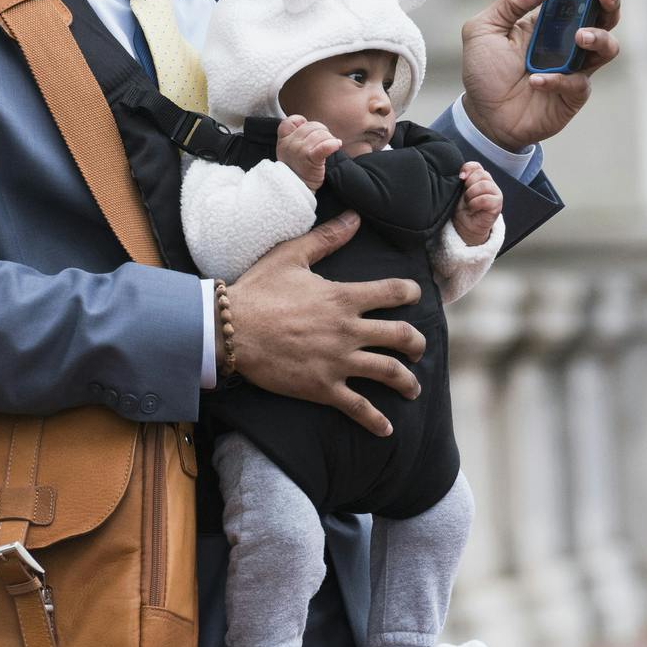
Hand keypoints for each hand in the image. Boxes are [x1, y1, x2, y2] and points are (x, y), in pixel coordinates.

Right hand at [224, 212, 427, 436]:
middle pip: (401, 337)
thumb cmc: (257, 291)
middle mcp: (348, 330)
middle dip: (416, 344)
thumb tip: (354, 217)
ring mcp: (338, 361)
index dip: (410, 294)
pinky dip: (376, 421)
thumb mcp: (291, 256)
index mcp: (343, 298)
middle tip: (418, 349)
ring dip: (407, 382)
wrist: (229, 330)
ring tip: (413, 388)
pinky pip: (358, 408)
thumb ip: (326, 238)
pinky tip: (386, 429)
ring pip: (389, 373)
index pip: (394, 292)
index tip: (413, 297)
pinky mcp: (323, 387)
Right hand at [275, 114, 339, 189]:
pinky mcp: (311, 160)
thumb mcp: (290, 151)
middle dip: (322, 132)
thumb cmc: (298, 168)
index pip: (291, 121)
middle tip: (325, 142)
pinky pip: (325, 146)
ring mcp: (300, 151)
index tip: (309, 133)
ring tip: (330, 148)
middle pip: (312, 126)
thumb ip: (295, 136)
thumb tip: (307, 123)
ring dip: (330, 139)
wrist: (300, 189)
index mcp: (284, 140)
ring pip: (321, 134)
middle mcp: (290, 144)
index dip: (302, 122)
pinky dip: (333, 144)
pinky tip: (337, 145)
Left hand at [452, 162, 501, 245]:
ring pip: (485, 185)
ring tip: (469, 202)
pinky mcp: (497, 204)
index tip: (460, 178)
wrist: (465, 225)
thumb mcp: (458, 190)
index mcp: (479, 178)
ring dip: (472, 194)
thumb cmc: (461, 207)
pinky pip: (486, 199)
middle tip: (465, 196)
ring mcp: (495, 193)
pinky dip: (476, 203)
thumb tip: (462, 175)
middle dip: (469, 184)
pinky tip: (473, 208)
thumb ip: (461, 180)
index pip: (476, 165)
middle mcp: (489, 183)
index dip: (468, 168)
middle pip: (481, 173)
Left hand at [458, 0, 623, 150]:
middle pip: (604, 19)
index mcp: (548, 24)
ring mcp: (574, 69)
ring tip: (580, 37)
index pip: (577, 0)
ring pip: (607, 49)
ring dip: (598, 38)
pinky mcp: (573, 95)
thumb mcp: (482, 30)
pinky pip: (578, 83)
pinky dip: (559, 80)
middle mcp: (566, 44)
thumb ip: (508, 4)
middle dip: (610, 5)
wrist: (483, 116)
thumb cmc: (484, 73)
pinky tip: (536, 81)